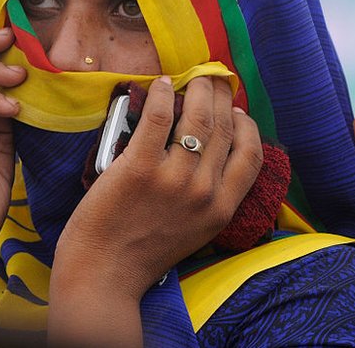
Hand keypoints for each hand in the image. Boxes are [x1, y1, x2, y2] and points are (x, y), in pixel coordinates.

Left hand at [48, 75, 262, 345]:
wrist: (103, 276)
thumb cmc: (143, 254)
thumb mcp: (196, 232)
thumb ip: (210, 198)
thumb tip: (213, 154)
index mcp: (222, 209)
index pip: (250, 154)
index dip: (246, 126)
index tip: (237, 111)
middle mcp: (204, 192)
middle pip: (225, 129)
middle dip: (222, 98)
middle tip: (214, 81)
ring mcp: (172, 179)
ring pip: (197, 118)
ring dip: (198, 89)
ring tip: (194, 78)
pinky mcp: (138, 168)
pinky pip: (157, 118)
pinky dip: (162, 94)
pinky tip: (161, 83)